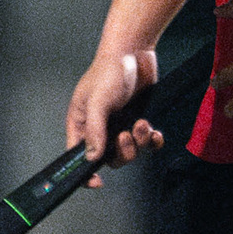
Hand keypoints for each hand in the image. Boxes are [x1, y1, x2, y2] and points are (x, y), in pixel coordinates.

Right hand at [64, 46, 163, 182]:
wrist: (134, 51)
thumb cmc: (108, 71)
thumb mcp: (97, 101)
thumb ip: (95, 130)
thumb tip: (92, 158)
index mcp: (81, 124)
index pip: (78, 156)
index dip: (85, 172)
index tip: (96, 181)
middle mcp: (100, 128)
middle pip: (108, 158)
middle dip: (122, 152)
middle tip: (126, 135)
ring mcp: (120, 125)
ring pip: (130, 151)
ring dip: (139, 142)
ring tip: (142, 123)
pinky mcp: (138, 120)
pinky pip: (147, 143)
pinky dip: (152, 141)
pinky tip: (155, 132)